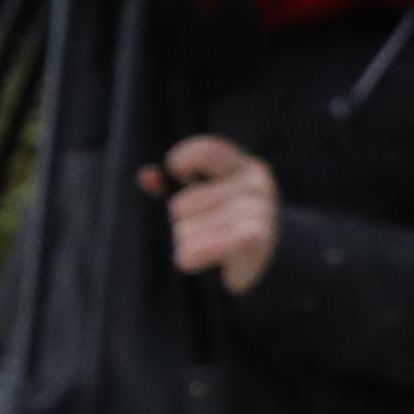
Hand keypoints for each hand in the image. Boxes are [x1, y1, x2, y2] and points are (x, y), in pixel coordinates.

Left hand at [146, 132, 278, 288]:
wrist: (267, 261)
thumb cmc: (224, 225)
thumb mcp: (200, 199)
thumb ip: (171, 185)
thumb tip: (147, 175)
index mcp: (242, 167)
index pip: (207, 151)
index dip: (183, 160)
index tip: (176, 173)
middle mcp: (255, 185)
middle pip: (181, 204)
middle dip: (182, 223)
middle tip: (205, 233)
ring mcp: (259, 211)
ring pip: (187, 230)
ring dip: (188, 245)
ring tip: (209, 249)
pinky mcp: (256, 239)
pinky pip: (207, 246)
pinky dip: (193, 256)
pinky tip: (191, 261)